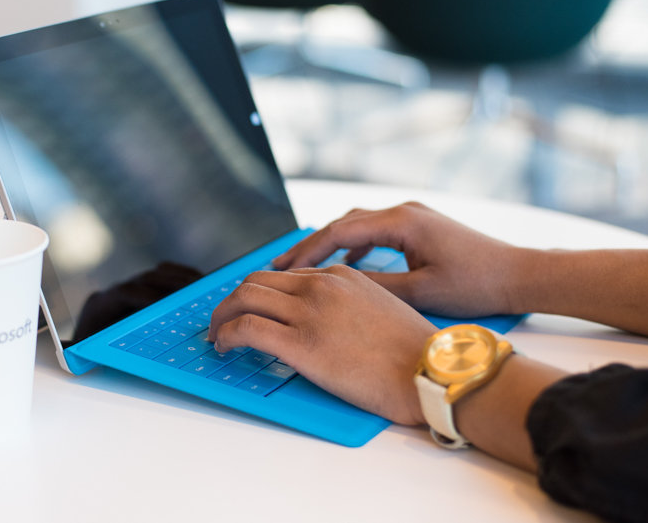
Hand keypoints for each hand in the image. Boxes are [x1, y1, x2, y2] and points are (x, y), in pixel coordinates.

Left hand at [208, 265, 434, 424]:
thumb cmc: (414, 353)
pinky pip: (245, 329)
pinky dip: (226, 335)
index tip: (251, 308)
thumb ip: (346, 305)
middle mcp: (321, 287)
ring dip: (222, 316)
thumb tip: (323, 322)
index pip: (285, 276)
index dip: (261, 293)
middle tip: (224, 320)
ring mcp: (309, 313)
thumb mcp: (379, 309)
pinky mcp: (300, 343)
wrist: (430, 372)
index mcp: (341, 276)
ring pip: (244, 299)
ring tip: (218, 334)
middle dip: (233, 300)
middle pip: (256, 282)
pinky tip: (224, 346)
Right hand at [274, 202, 522, 317]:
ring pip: (358, 226)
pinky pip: (375, 232)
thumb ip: (375, 286)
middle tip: (281, 266)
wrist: (519, 275)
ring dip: (330, 245)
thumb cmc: (477, 283)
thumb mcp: (420, 291)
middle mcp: (404, 211)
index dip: (306, 251)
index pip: (339, 231)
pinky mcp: (420, 228)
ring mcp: (413, 217)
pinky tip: (345, 264)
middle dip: (310, 245)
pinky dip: (354, 246)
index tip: (283, 269)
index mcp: (401, 221)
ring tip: (304, 266)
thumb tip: (336, 286)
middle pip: (343, 223)